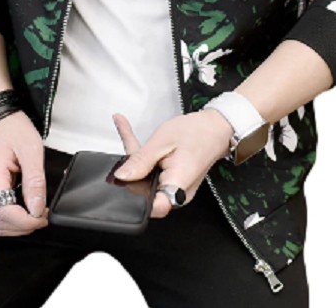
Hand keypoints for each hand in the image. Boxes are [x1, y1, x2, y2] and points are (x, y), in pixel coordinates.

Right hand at [0, 110, 49, 236]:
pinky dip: (7, 215)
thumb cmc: (12, 127)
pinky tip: (22, 207)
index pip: (4, 212)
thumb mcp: (32, 149)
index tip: (43, 218)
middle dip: (22, 226)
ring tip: (34, 213)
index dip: (26, 222)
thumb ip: (35, 181)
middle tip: (42, 217)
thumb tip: (37, 209)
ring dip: (15, 224)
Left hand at [111, 109, 232, 217]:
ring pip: (145, 180)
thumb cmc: (196, 133)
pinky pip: (152, 175)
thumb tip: (122, 175)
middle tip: (126, 140)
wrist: (214, 129)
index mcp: (177, 186)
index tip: (120, 180)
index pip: (153, 207)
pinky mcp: (170, 183)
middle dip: (130, 166)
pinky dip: (142, 157)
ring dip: (135, 157)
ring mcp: (174, 189)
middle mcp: (177, 194)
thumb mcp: (163, 141)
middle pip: (143, 190)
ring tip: (126, 128)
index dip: (133, 199)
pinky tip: (130, 134)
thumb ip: (141, 160)